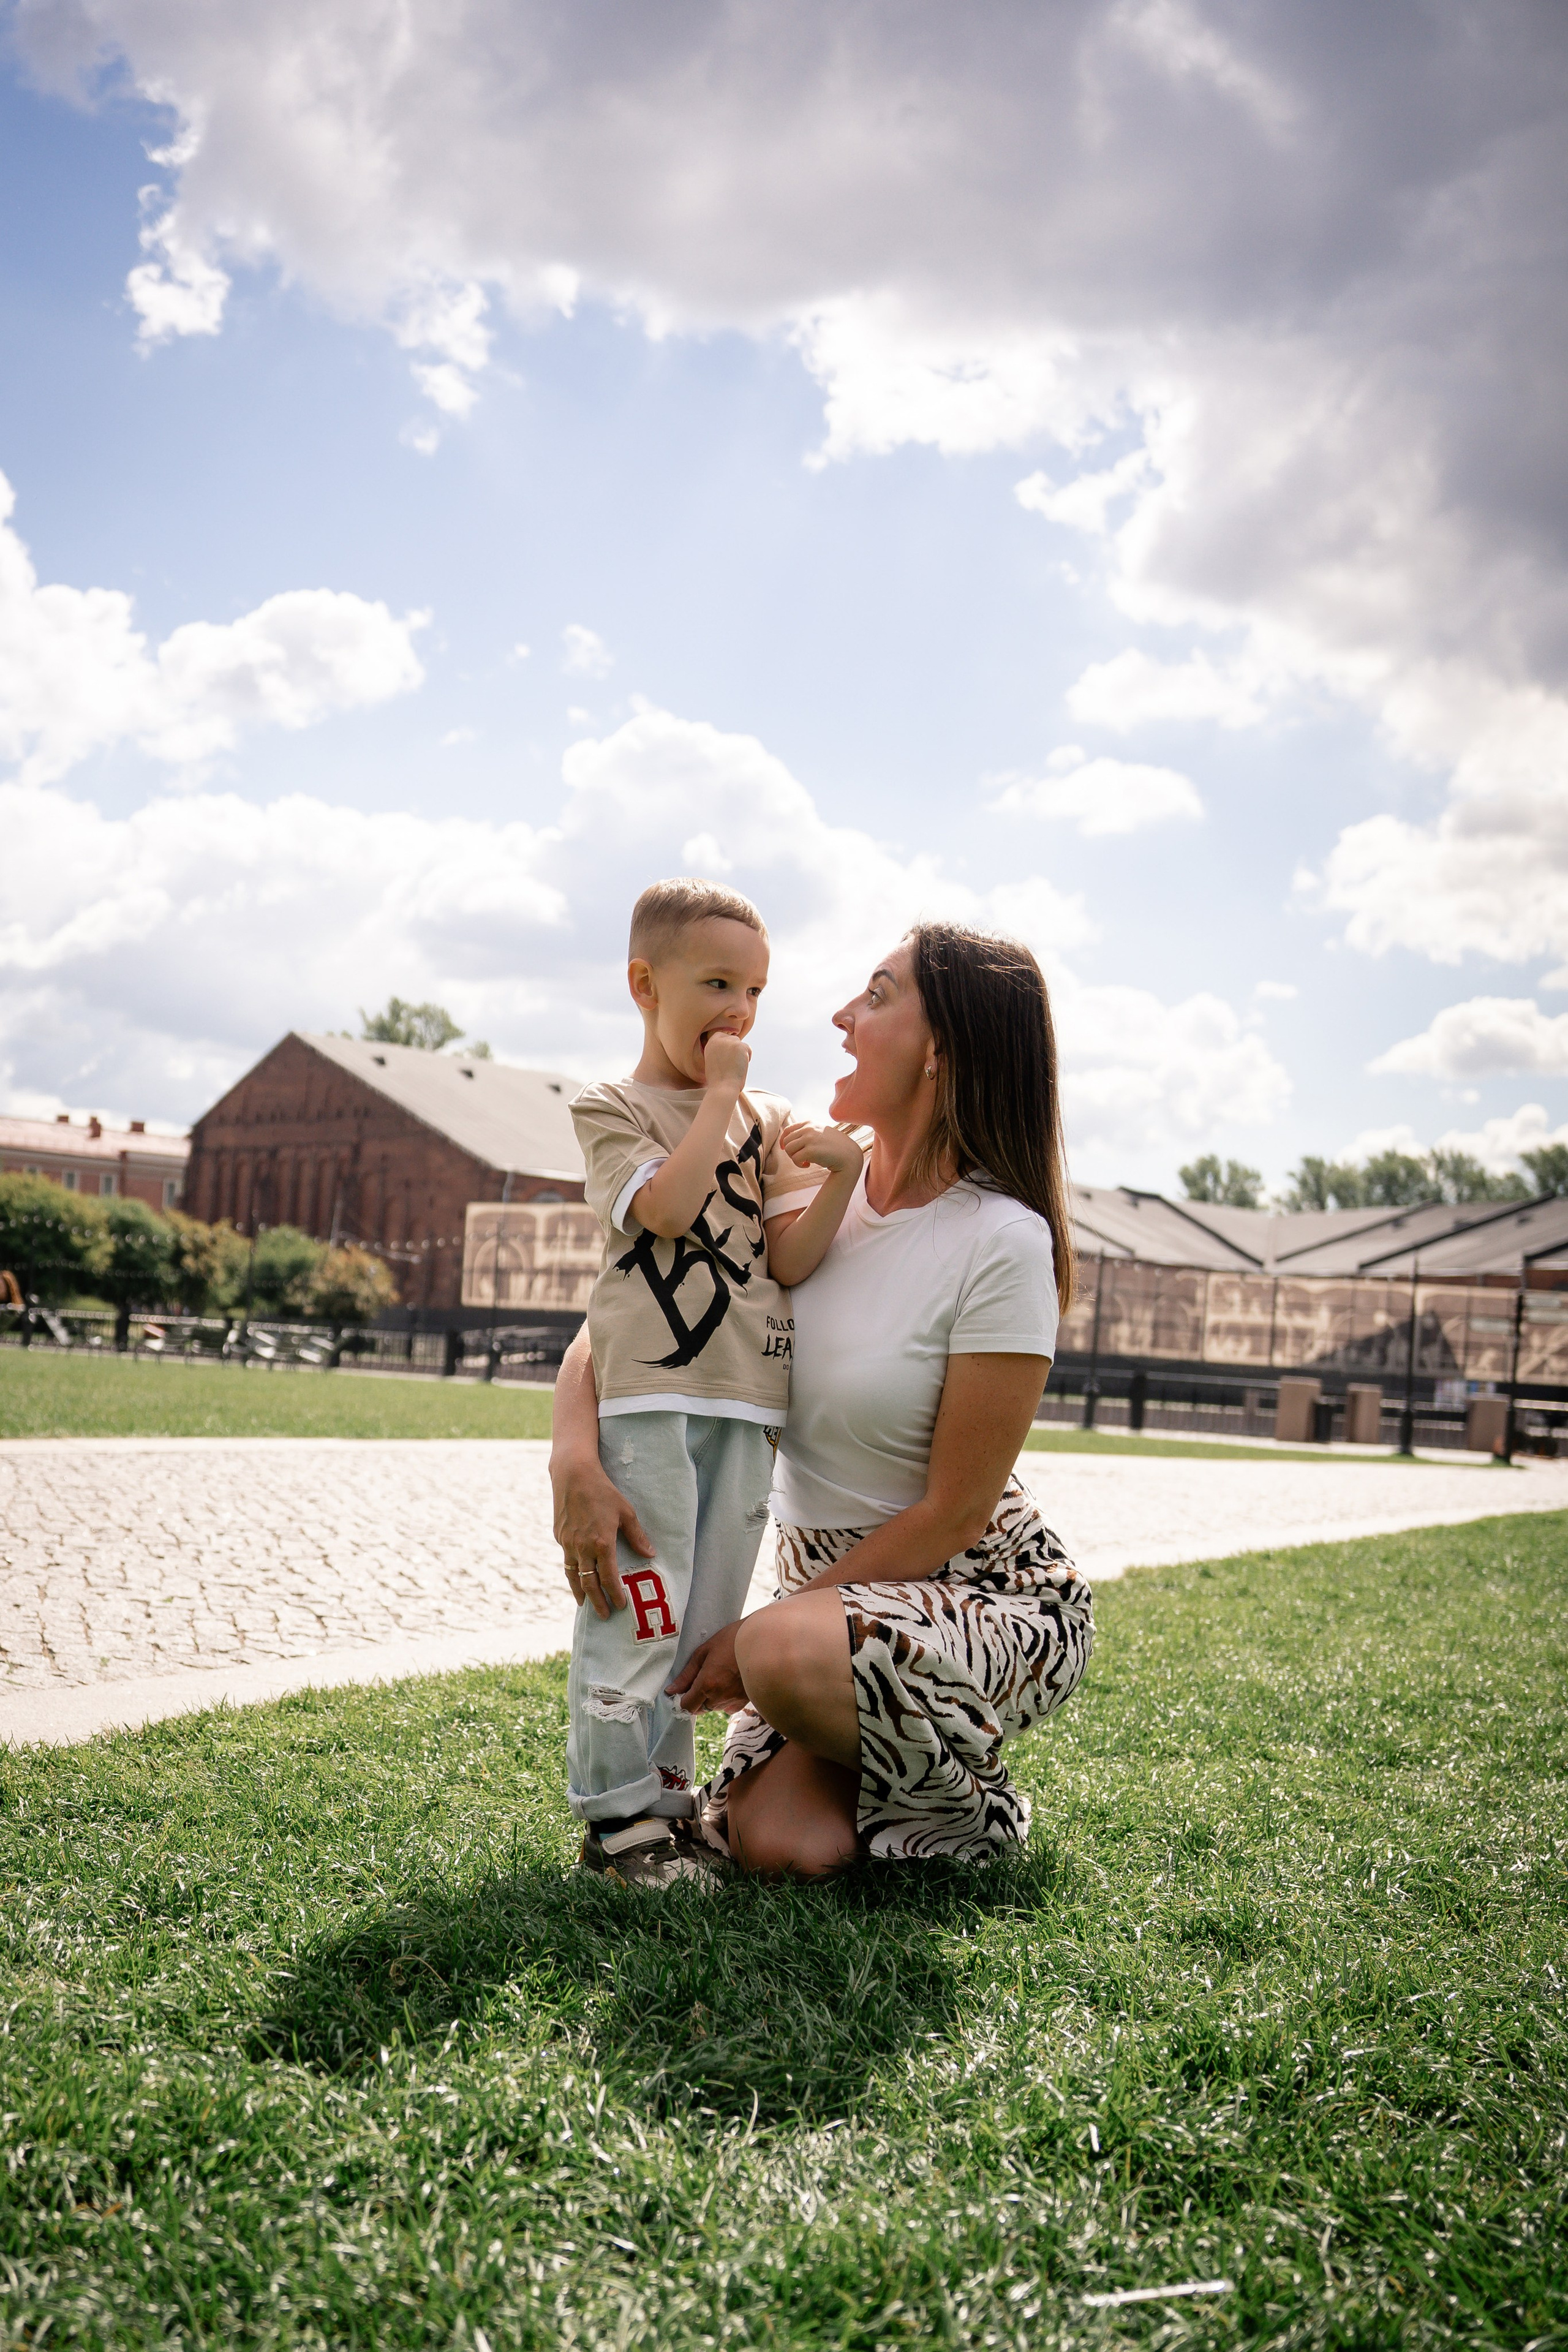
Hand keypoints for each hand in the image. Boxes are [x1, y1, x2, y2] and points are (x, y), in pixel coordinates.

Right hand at [551, 1451, 654, 1619]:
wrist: (573, 1475)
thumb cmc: (604, 1491)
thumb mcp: (626, 1512)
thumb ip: (637, 1536)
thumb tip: (651, 1555)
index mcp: (602, 1543)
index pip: (609, 1578)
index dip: (615, 1594)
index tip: (621, 1606)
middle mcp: (582, 1547)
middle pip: (589, 1583)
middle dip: (597, 1602)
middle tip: (604, 1615)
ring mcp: (568, 1543)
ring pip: (573, 1576)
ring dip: (580, 1593)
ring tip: (585, 1605)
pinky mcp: (559, 1536)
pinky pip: (566, 1560)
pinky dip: (572, 1573)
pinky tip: (576, 1577)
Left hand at [665, 1620, 747, 1713]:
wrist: (764, 1639)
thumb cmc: (733, 1639)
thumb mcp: (705, 1651)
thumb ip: (687, 1674)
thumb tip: (671, 1690)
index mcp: (707, 1684)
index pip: (687, 1706)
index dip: (681, 1699)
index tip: (683, 1689)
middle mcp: (719, 1697)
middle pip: (699, 1708)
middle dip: (696, 1698)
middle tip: (701, 1678)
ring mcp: (734, 1700)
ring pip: (714, 1707)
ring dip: (711, 1698)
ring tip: (718, 1676)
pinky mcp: (745, 1701)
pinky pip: (729, 1707)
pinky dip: (725, 1700)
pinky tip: (729, 1683)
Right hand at [702, 1032, 750, 1091]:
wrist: (722, 1087)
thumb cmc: (718, 1080)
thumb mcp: (713, 1061)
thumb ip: (719, 1051)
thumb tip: (730, 1049)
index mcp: (709, 1043)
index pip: (722, 1035)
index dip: (727, 1046)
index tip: (727, 1058)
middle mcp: (717, 1039)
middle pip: (733, 1039)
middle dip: (735, 1051)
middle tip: (731, 1065)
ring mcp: (729, 1041)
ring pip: (741, 1044)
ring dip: (741, 1055)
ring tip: (734, 1067)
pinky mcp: (739, 1045)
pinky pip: (748, 1049)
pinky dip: (747, 1058)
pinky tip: (739, 1067)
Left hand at [781, 1120, 863, 1177]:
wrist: (849, 1156)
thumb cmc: (836, 1147)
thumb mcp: (821, 1133)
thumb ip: (808, 1133)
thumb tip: (788, 1141)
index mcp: (810, 1123)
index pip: (788, 1129)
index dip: (784, 1140)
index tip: (785, 1148)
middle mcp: (809, 1128)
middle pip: (787, 1140)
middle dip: (791, 1151)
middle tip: (801, 1158)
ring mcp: (809, 1139)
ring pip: (789, 1149)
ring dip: (794, 1158)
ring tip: (805, 1162)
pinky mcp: (811, 1150)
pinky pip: (795, 1159)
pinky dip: (799, 1164)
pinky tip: (808, 1165)